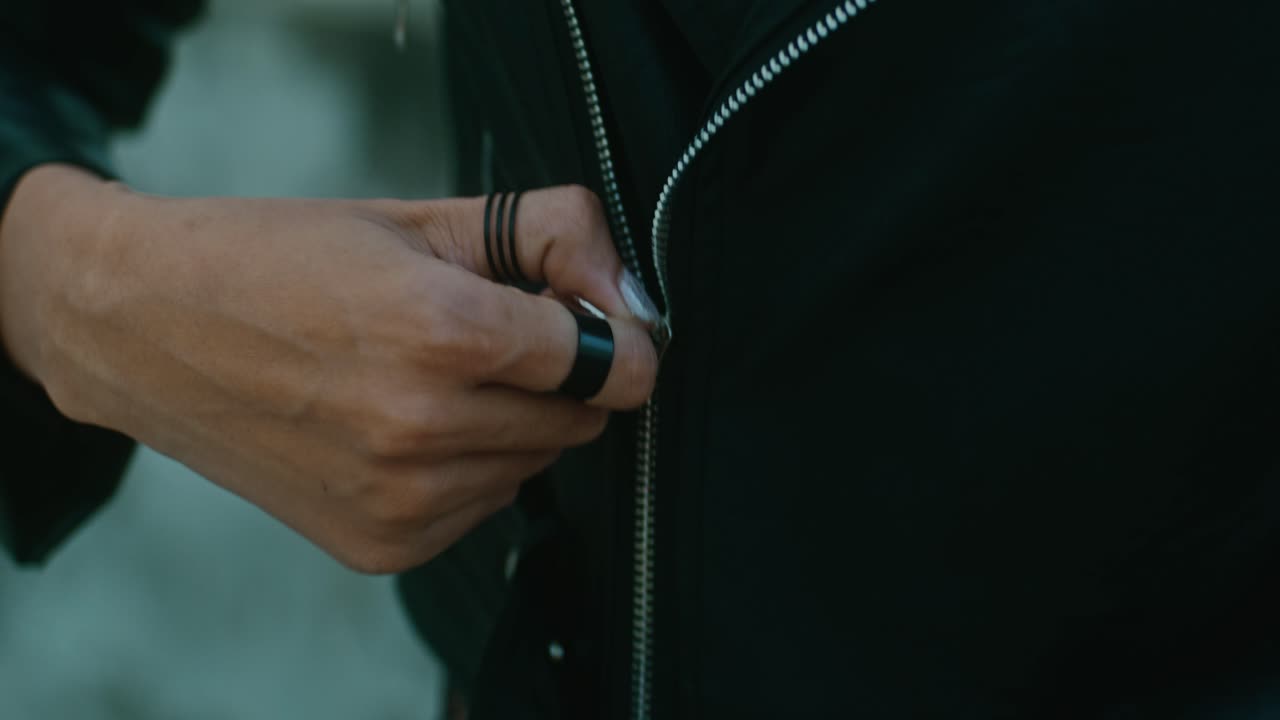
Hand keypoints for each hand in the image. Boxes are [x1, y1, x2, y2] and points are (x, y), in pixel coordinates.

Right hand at [0, 165, 658, 572]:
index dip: (614, 337)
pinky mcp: (380, 543)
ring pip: (533, 464)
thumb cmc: (276, 259)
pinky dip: (463, 467)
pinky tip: (396, 423)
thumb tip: (631, 298)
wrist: (144, 325)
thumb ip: (553, 237)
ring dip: (506, 422)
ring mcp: (400, 498)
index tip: (595, 325)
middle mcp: (423, 428)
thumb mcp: (424, 217)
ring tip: (420, 375)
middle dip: (554, 376)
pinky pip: (483, 506)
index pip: (612, 366)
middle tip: (477, 335)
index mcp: (442, 331)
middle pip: (579, 419)